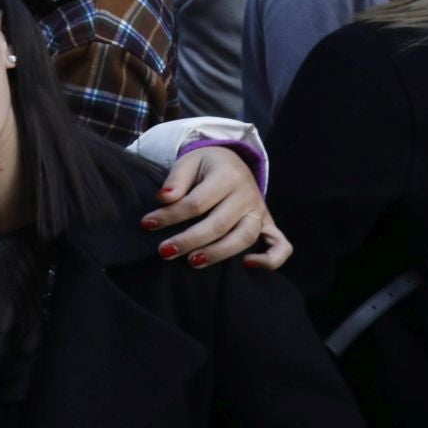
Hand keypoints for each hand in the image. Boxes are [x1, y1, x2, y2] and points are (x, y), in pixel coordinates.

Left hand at [142, 147, 291, 270]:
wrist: (232, 162)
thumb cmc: (204, 166)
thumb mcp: (187, 162)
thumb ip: (176, 180)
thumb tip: (164, 198)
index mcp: (227, 176)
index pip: (196, 202)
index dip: (170, 216)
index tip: (147, 224)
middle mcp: (248, 195)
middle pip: (219, 224)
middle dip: (189, 240)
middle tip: (164, 251)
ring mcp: (260, 212)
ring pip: (245, 237)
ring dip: (218, 253)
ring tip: (193, 262)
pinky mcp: (269, 225)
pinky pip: (281, 246)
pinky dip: (271, 260)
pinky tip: (246, 266)